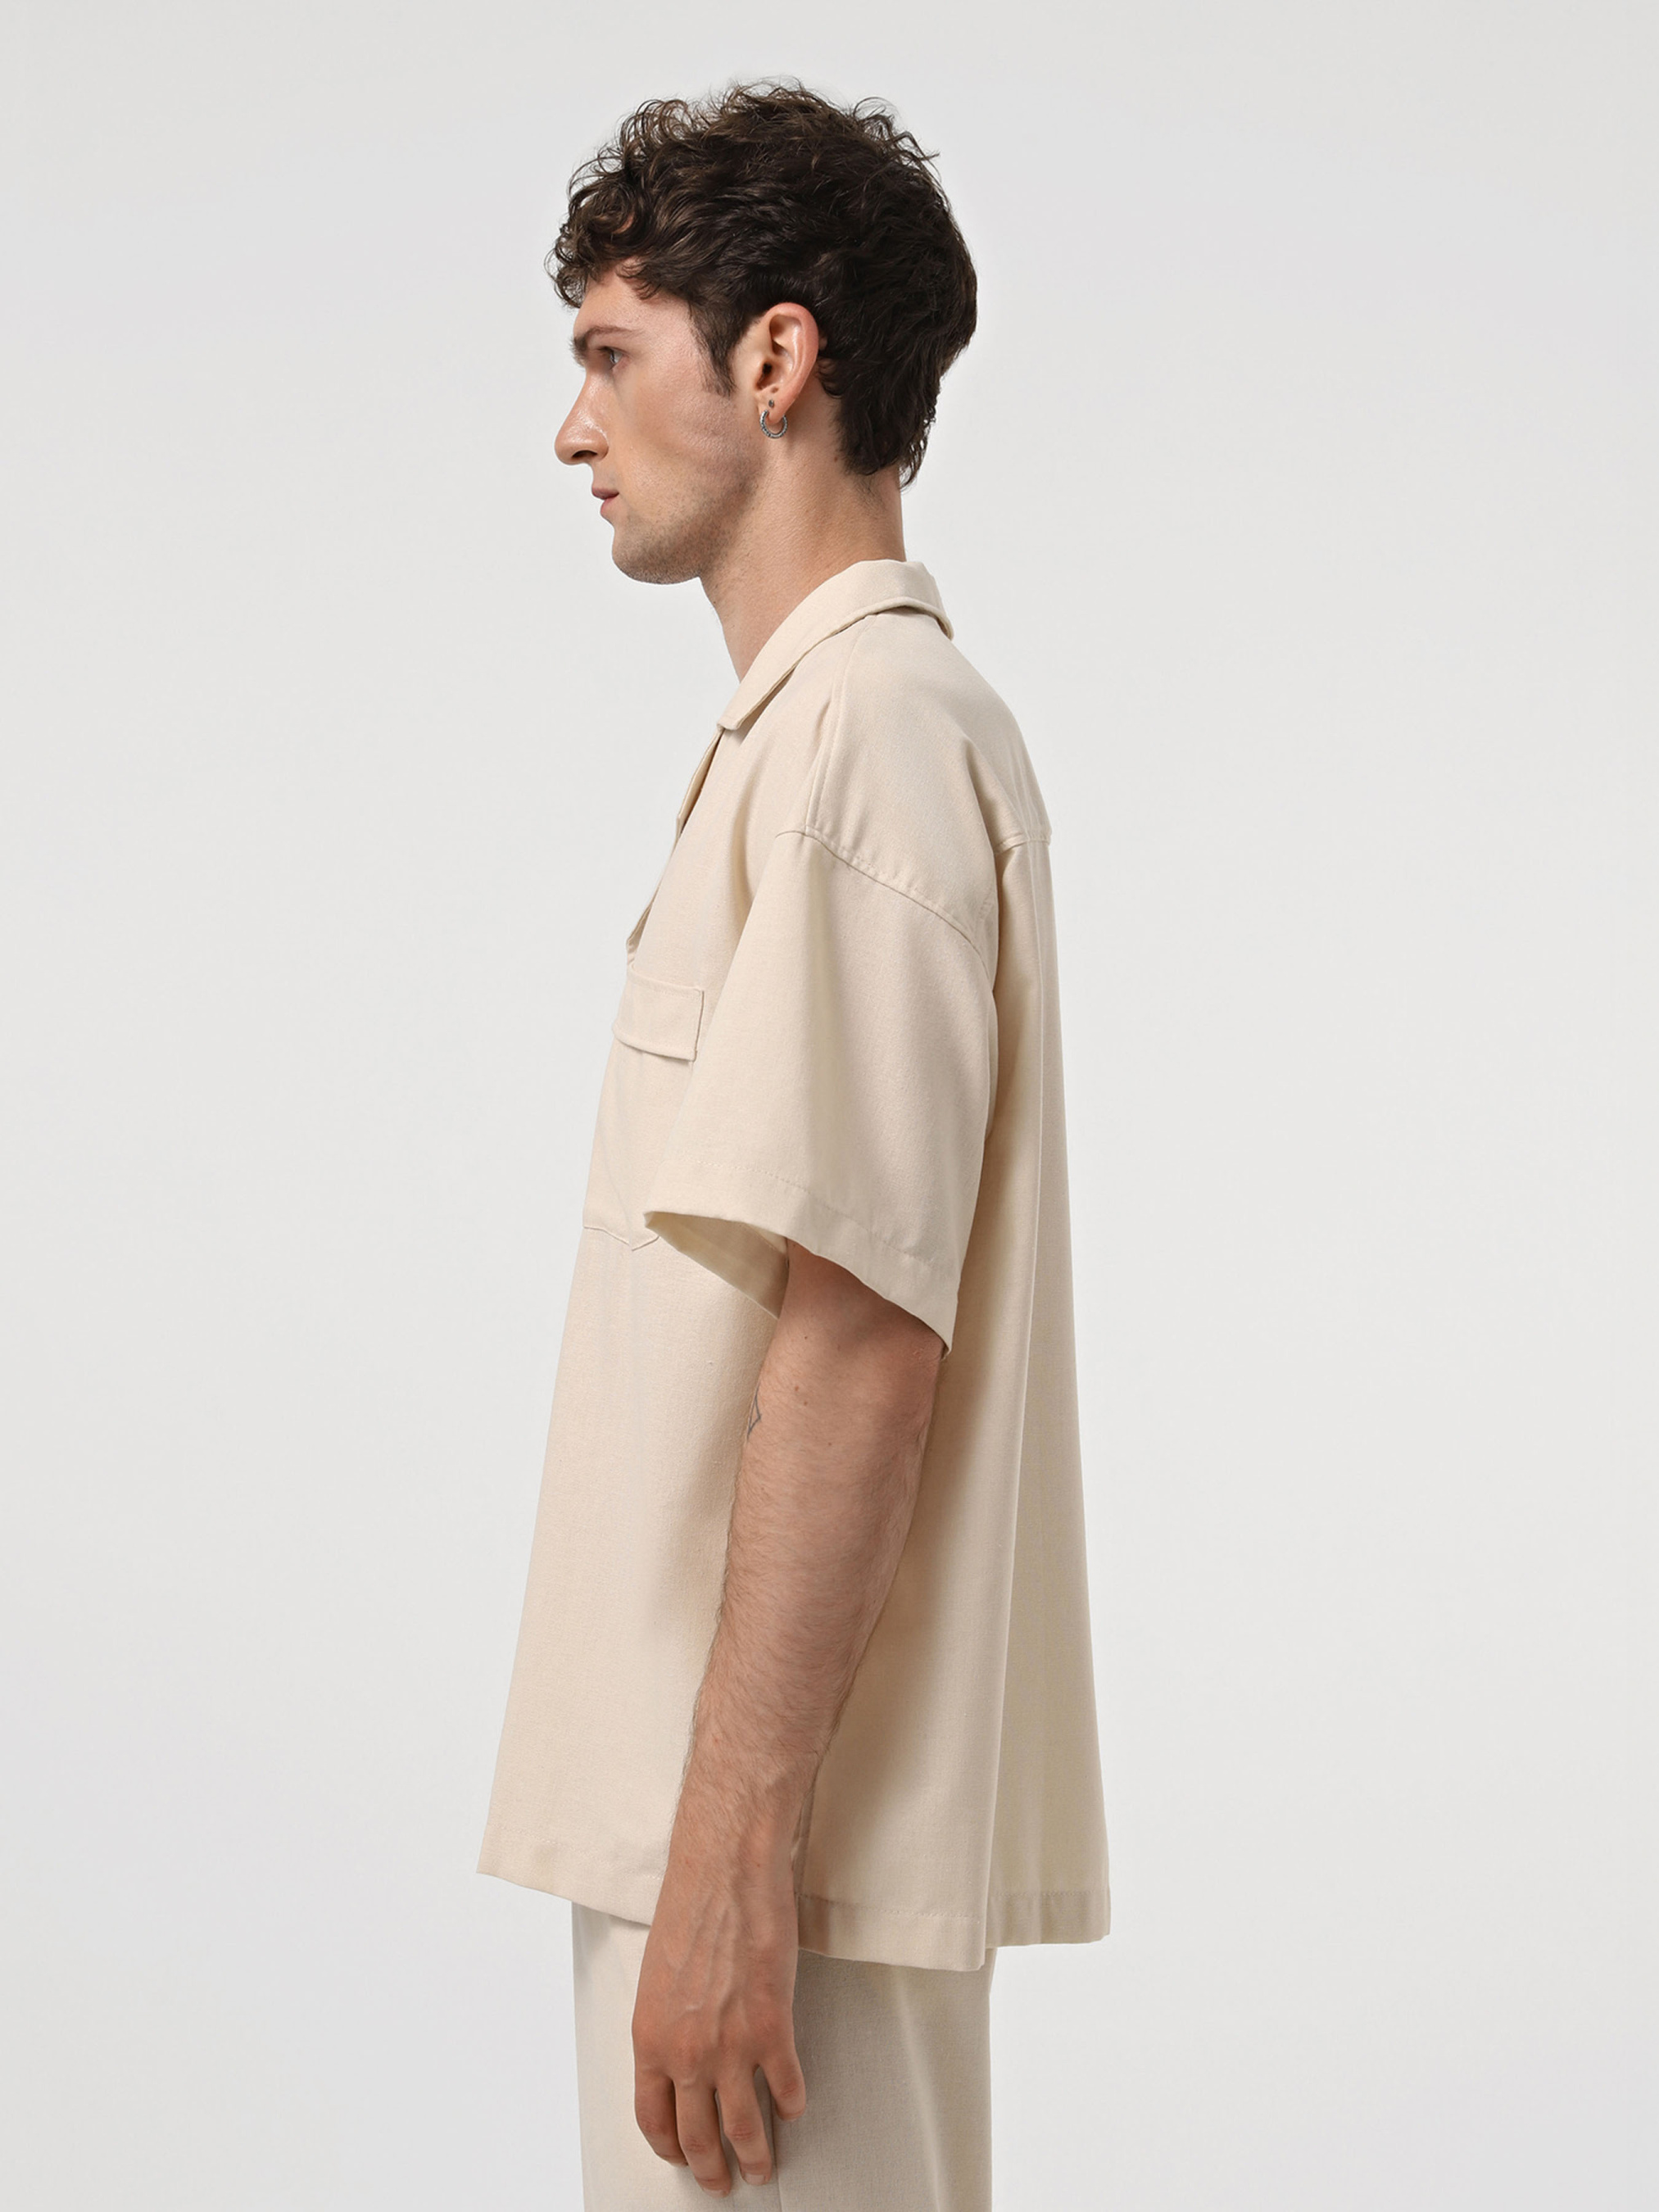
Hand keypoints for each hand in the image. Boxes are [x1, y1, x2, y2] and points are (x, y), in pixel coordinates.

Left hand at [631, 1835, 808, 2193]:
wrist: (724, 1872)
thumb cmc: (690, 1909)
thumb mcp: (657, 1979)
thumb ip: (667, 2026)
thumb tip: (679, 2058)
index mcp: (650, 2040)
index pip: (653, 2119)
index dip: (670, 2148)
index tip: (683, 2158)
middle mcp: (686, 2053)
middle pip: (698, 2136)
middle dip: (712, 2169)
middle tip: (723, 2182)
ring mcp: (730, 2045)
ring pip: (744, 2126)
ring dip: (756, 2155)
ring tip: (763, 2166)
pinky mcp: (772, 2027)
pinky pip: (786, 2086)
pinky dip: (792, 2104)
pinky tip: (793, 2107)